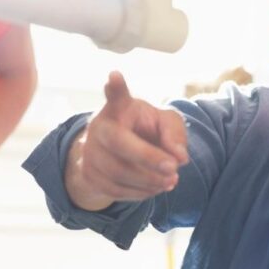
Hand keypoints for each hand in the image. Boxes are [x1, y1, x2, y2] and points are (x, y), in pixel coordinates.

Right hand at [66, 72, 188, 209]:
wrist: (117, 153)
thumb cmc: (145, 130)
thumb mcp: (165, 123)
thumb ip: (175, 134)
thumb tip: (180, 158)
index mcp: (119, 108)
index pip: (117, 96)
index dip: (115, 87)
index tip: (114, 76)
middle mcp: (99, 126)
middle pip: (119, 143)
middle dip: (148, 158)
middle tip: (174, 168)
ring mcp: (90, 152)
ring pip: (118, 172)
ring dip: (149, 180)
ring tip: (171, 180)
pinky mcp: (88, 175)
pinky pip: (115, 190)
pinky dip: (140, 193)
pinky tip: (156, 188)